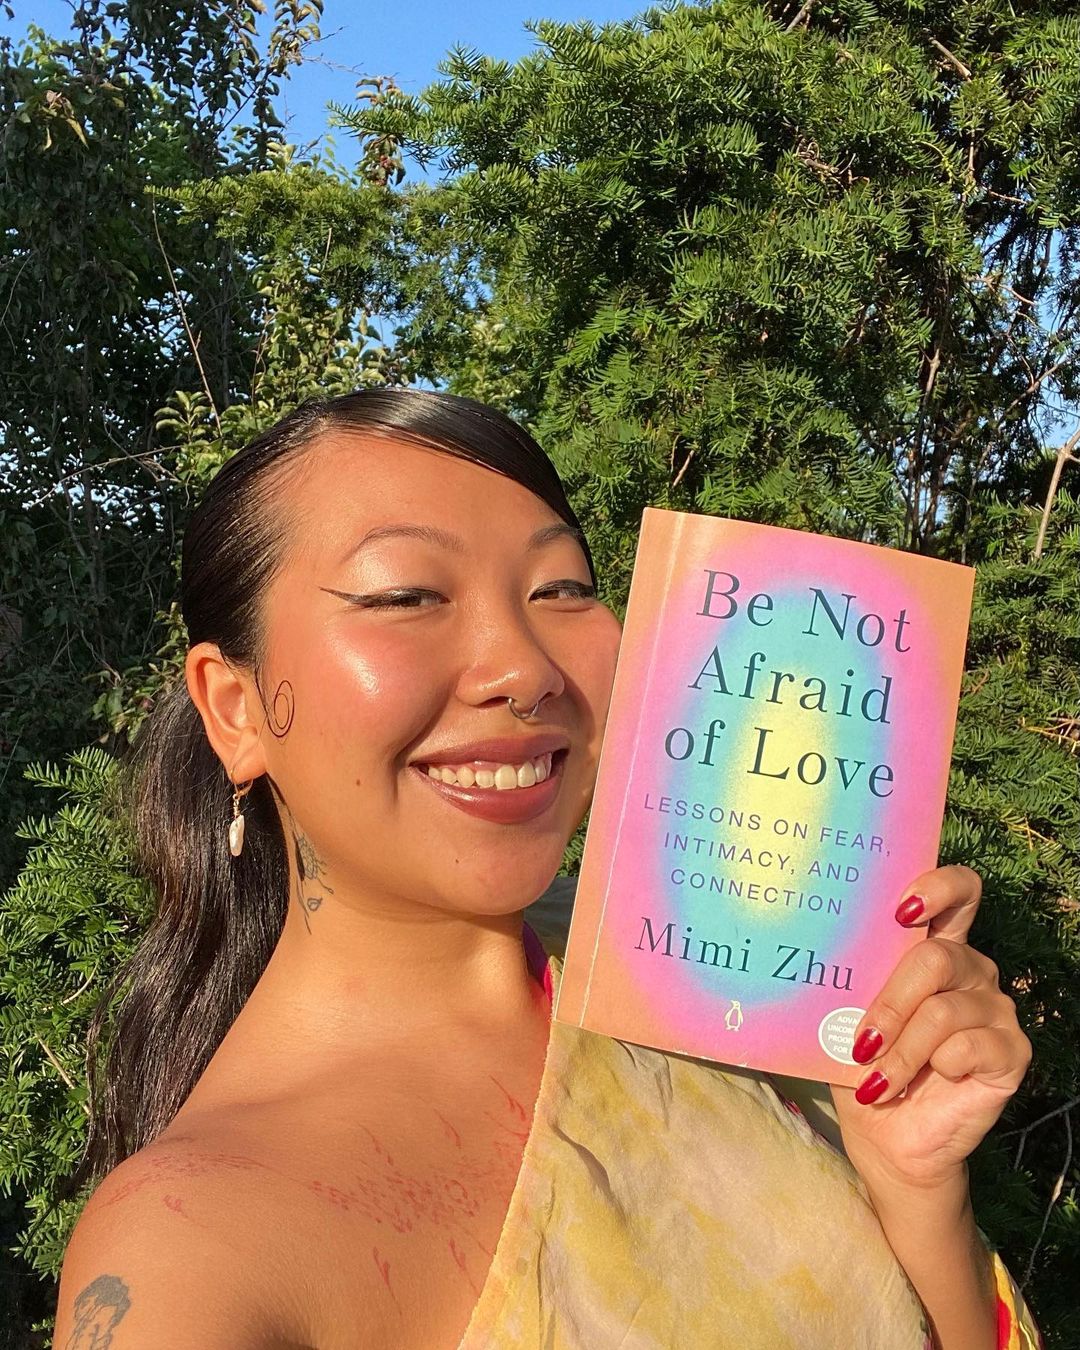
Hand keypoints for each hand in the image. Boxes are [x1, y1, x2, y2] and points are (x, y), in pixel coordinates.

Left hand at [831, 864, 1032, 1190]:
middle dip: (890, 1002)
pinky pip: (969, 1046)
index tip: (902, 908)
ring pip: (944, 1011)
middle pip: (937, 957)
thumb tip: (811, 954)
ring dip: (901, 1050)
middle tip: (861, 1042)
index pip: (958, 892)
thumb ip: (849, 984)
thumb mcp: (845, 1018)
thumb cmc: (863, 1067)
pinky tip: (919, 1085)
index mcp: (934, 949)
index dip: (938, 886)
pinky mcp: (1011, 1052)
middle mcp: (971, 970)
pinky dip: (931, 1067)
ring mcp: (995, 1009)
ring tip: (875, 1079)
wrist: (886, 1137)